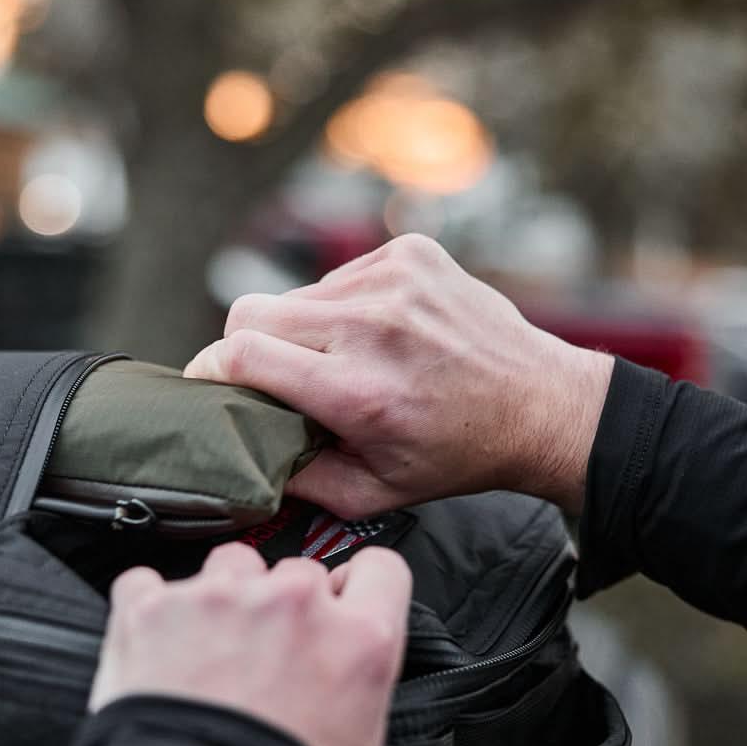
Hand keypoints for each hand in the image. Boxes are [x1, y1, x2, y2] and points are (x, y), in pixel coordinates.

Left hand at [89, 542, 410, 745]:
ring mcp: (221, 598)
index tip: (338, 601)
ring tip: (206, 658)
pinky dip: (150, 612)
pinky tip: (156, 650)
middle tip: (261, 661)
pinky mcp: (155, 608)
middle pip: (297, 572)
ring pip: (230, 566)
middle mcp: (294, 603)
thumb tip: (345, 656)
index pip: (380, 568)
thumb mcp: (360, 743)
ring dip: (222, 600)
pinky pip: (149, 585)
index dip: (356, 586)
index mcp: (357, 638)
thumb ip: (357, 673)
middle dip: (281, 607)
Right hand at [185, 234, 612, 517]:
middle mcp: (371, 326)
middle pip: (251, 311)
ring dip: (302, 327)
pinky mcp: (410, 253)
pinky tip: (377, 332)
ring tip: (342, 359)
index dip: (210, 369)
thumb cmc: (456, 454)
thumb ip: (296, 477)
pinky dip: (342, 305)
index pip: (241, 353)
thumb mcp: (373, 492)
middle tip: (275, 377)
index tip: (207, 383)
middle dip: (249, 346)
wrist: (539, 405)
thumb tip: (240, 450)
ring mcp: (392, 280)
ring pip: (295, 294)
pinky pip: (338, 274)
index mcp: (356, 391)